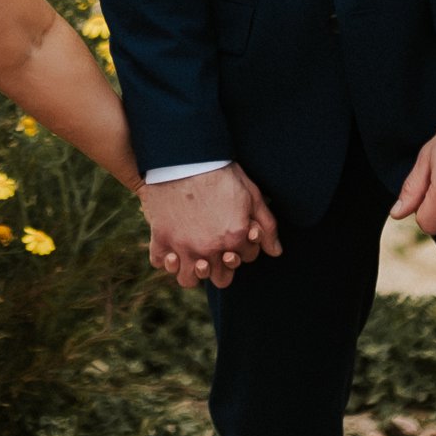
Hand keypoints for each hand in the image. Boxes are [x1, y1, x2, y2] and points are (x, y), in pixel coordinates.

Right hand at [144, 165, 281, 289]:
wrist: (183, 156)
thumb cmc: (221, 172)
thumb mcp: (252, 194)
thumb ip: (267, 226)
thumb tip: (275, 251)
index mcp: (234, 239)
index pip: (244, 260)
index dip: (242, 247)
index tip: (234, 232)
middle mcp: (209, 249)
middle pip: (219, 279)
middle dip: (221, 268)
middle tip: (216, 250)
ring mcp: (182, 246)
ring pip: (187, 279)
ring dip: (191, 270)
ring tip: (192, 255)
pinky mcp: (161, 237)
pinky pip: (160, 262)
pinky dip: (165, 258)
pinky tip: (172, 245)